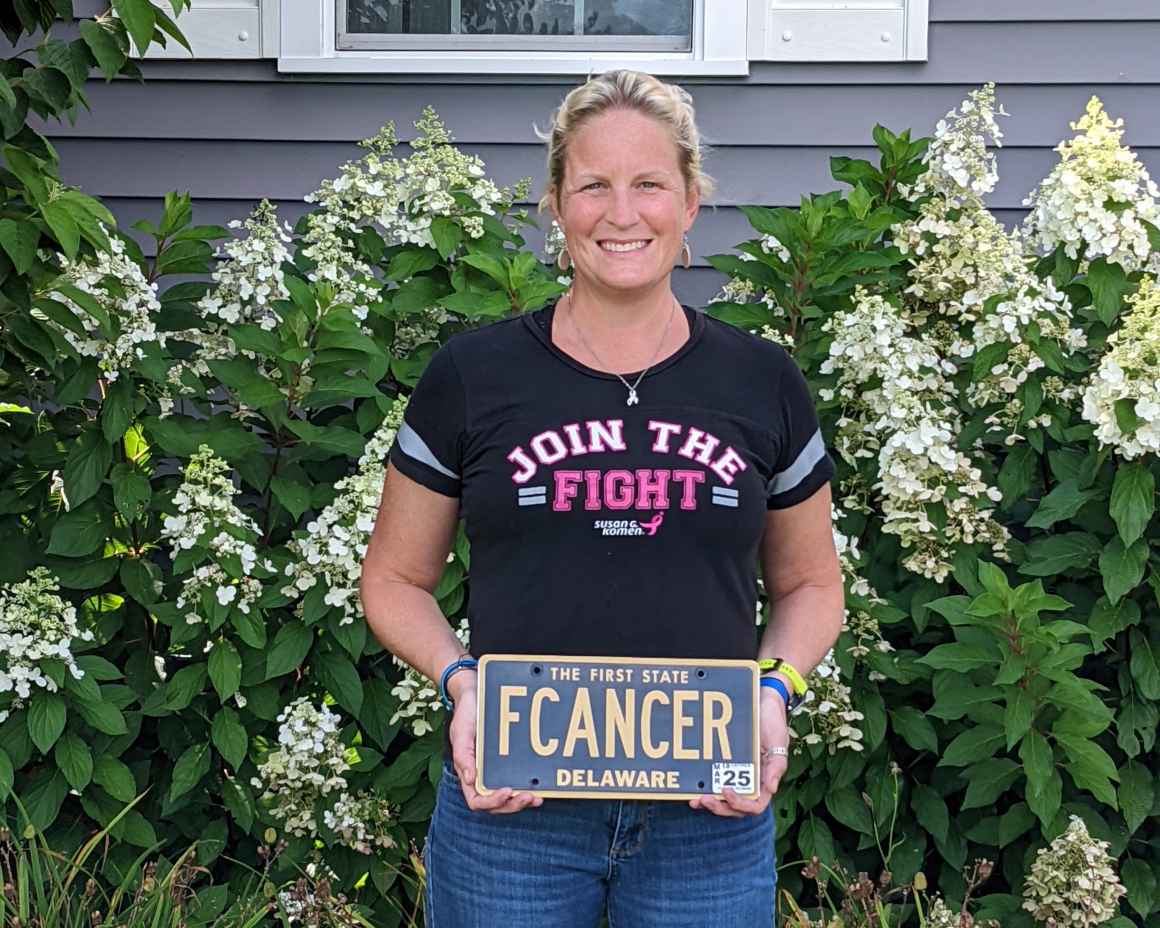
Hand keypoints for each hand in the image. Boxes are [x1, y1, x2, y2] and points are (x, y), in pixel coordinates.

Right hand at [447, 670, 543, 813]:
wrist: (476, 692)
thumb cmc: (466, 713)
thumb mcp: (461, 732)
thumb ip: (463, 755)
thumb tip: (469, 779)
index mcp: (468, 773)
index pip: (477, 800)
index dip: (492, 802)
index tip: (507, 791)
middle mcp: (482, 776)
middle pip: (495, 804)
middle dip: (512, 805)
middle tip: (530, 797)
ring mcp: (495, 771)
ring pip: (508, 797)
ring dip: (521, 802)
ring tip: (536, 798)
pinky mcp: (507, 762)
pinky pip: (517, 780)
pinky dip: (527, 787)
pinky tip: (540, 785)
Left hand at [689, 688, 788, 816]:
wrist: (762, 700)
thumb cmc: (772, 720)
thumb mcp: (778, 741)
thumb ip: (776, 765)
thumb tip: (772, 789)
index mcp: (766, 779)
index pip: (755, 805)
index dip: (740, 804)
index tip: (726, 791)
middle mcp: (752, 781)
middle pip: (737, 807)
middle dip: (720, 807)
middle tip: (704, 800)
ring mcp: (738, 774)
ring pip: (724, 799)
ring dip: (710, 803)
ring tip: (694, 800)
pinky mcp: (726, 764)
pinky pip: (715, 781)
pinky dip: (705, 787)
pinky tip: (692, 787)